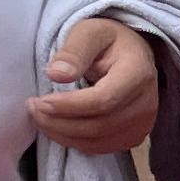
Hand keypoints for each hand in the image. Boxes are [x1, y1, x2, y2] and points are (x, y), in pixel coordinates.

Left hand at [34, 18, 160, 153]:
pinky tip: (58, 126)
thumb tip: (55, 74)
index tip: (40, 101)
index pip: (102, 101)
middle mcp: (146, 103)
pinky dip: (74, 141)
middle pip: (98, 125)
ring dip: (62, 134)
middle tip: (32, 108)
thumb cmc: (109, 41)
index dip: (68, 106)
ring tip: (40, 117)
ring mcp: (143, 124)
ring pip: (97, 141)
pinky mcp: (135, 136)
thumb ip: (73, 51)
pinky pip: (101, 148)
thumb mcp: (89, 32)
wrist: (134, 55)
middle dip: (59, 122)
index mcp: (137, 73)